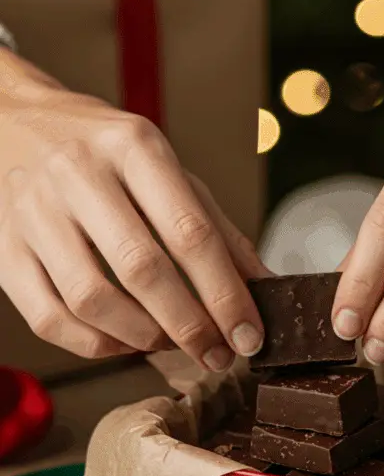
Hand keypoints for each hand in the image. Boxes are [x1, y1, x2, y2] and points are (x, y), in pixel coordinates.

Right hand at [0, 53, 267, 369]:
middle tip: (216, 354)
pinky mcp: (3, 248)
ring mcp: (34, 212)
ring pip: (92, 299)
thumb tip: (265, 287)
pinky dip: (93, 345)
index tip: (248, 336)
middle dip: (189, 326)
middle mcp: (79, 173)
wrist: (9, 121)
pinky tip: (122, 342)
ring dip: (142, 337)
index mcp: (133, 146)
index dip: (225, 294)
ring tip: (168, 343)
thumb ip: (214, 226)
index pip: (189, 231)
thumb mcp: (163, 168)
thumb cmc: (100, 151)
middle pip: (142, 268)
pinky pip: (49, 318)